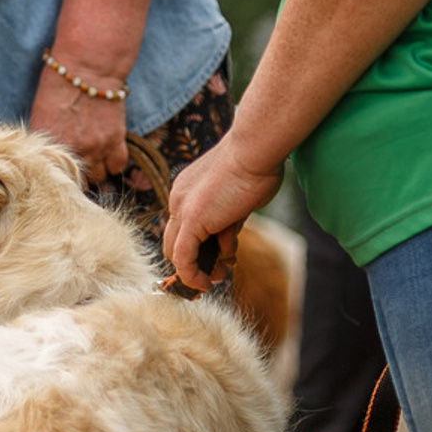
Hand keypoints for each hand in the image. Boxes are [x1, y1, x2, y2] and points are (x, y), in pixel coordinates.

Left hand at [28, 68, 129, 180]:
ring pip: (98, 177)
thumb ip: (44, 140)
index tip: (60, 174)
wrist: (86, 67)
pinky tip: (108, 154)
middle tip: (77, 166)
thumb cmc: (58, 85)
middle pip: (77, 181)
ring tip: (92, 160)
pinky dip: (113, 163)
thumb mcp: (39, 115)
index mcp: (48, 145)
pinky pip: (117, 165)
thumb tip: (47, 157)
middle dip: (77, 176)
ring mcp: (95, 148)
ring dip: (95, 171)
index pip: (53, 177)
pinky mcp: (115, 140)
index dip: (58, 177)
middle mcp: (71, 151)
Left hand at [161, 132, 281, 291]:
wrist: (256, 148)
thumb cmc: (258, 164)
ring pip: (178, 253)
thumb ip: (229, 219)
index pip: (181, 228)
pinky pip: (183, 258)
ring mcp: (182, 209)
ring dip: (199, 271)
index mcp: (187, 189)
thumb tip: (229, 237)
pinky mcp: (192, 220)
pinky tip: (206, 283)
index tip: (215, 262)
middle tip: (213, 277)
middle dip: (193, 264)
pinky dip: (192, 275)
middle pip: (174, 242)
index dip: (195, 249)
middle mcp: (178, 198)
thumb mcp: (239, 198)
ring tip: (222, 273)